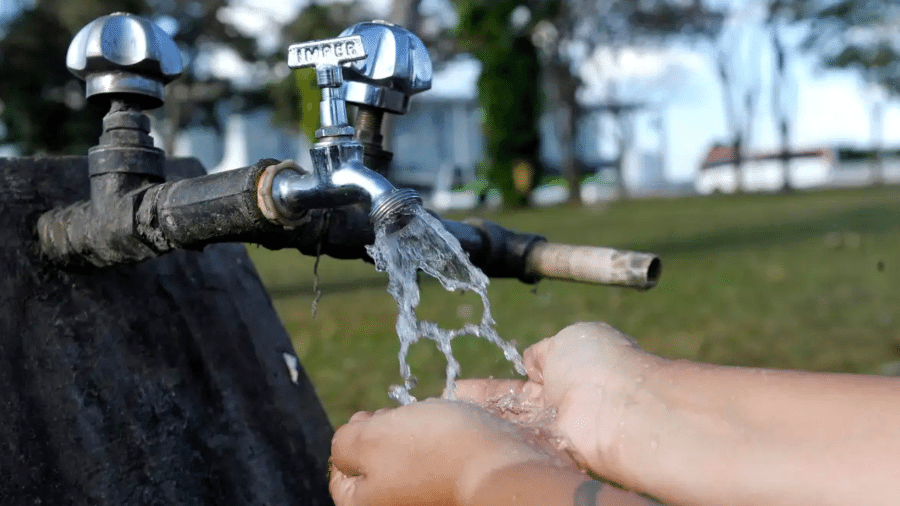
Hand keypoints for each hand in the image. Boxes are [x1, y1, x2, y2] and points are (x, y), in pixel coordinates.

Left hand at [329, 399, 574, 505]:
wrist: (503, 468)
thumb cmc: (432, 452)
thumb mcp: (369, 438)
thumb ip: (344, 442)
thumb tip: (346, 445)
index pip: (341, 475)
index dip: (352, 438)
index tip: (370, 418)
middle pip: (377, 469)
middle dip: (385, 435)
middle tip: (401, 417)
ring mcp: (429, 503)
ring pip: (410, 463)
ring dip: (416, 438)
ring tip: (431, 422)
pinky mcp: (456, 496)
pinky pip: (440, 466)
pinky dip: (443, 447)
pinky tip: (454, 433)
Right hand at [455, 322, 661, 478]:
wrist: (621, 408)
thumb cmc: (600, 364)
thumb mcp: (567, 340)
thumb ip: (544, 351)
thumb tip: (531, 359)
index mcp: (568, 368)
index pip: (525, 377)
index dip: (495, 383)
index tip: (462, 386)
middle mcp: (560, 403)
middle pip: (511, 405)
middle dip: (479, 404)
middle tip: (446, 402)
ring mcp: (554, 429)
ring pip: (510, 424)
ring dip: (480, 419)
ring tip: (444, 416)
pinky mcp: (549, 453)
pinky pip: (515, 443)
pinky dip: (491, 437)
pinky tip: (461, 434)